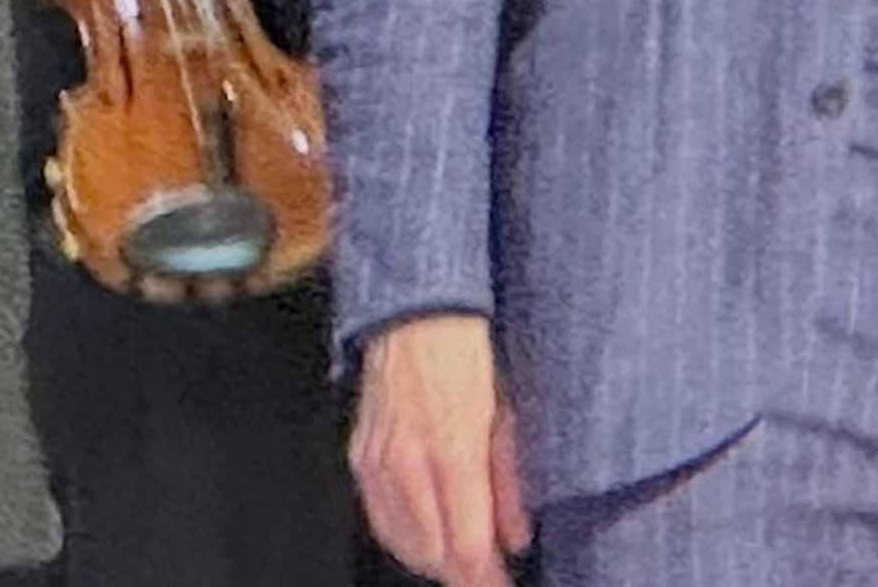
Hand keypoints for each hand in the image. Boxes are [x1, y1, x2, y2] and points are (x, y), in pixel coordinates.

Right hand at [350, 312, 528, 586]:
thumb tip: (516, 536)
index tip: (502, 583)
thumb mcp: (505, 415)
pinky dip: (402, 539)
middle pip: (432, 552)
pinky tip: (424, 542)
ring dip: (432, 561)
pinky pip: (378, 518)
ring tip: (459, 563)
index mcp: (452, 448)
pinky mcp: (360, 457)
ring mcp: (378, 461)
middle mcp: (409, 461)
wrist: (414, 316)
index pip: (468, 542)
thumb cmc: (463, 354)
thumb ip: (510, 482)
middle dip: (462, 573)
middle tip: (486, 576)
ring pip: (401, 542)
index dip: (488, 576)